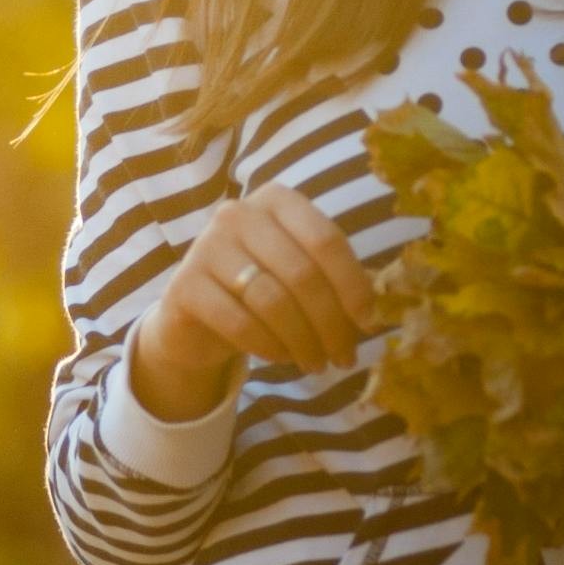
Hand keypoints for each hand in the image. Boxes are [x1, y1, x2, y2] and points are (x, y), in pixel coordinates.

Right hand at [127, 184, 377, 418]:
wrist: (196, 316)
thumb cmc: (260, 289)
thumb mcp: (299, 273)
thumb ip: (334, 279)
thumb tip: (379, 310)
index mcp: (277, 200)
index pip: (326, 240)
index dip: (354, 286)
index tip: (370, 325)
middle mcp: (238, 213)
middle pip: (302, 274)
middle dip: (331, 324)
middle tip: (344, 358)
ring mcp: (206, 246)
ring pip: (273, 302)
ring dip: (303, 342)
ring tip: (317, 365)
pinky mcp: (185, 285)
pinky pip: (240, 323)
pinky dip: (269, 347)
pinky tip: (281, 358)